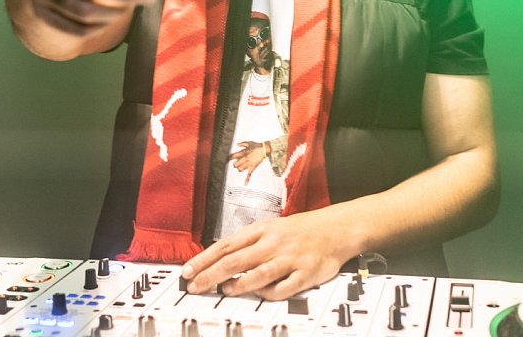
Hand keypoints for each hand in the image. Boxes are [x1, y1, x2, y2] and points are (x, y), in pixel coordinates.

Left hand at [181, 208, 356, 300]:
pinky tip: (259, 295)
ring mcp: (289, 258)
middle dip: (211, 274)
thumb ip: (247, 244)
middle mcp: (273, 243)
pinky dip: (270, 292)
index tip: (187, 271)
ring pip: (259, 273)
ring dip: (239, 283)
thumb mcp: (270, 229)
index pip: (226, 245)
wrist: (335, 228)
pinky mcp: (306, 273)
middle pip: (236, 260)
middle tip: (195, 286)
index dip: (204, 259)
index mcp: (261, 231)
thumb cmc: (300, 231)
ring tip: (224, 289)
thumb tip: (218, 260)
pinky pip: (284, 287)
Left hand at [229, 141, 267, 181]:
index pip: (233, 156)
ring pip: (240, 169)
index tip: (226, 159)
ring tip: (241, 167)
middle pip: (235, 164)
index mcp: (242, 152)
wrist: (264, 149)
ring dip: (239, 169)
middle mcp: (244, 159)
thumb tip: (237, 143)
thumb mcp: (249, 143)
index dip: (228, 158)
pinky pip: (249, 174)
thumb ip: (242, 143)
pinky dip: (247, 179)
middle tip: (236, 164)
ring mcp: (248, 164)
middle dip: (235, 165)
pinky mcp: (252, 167)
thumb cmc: (257, 146)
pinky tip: (245, 183)